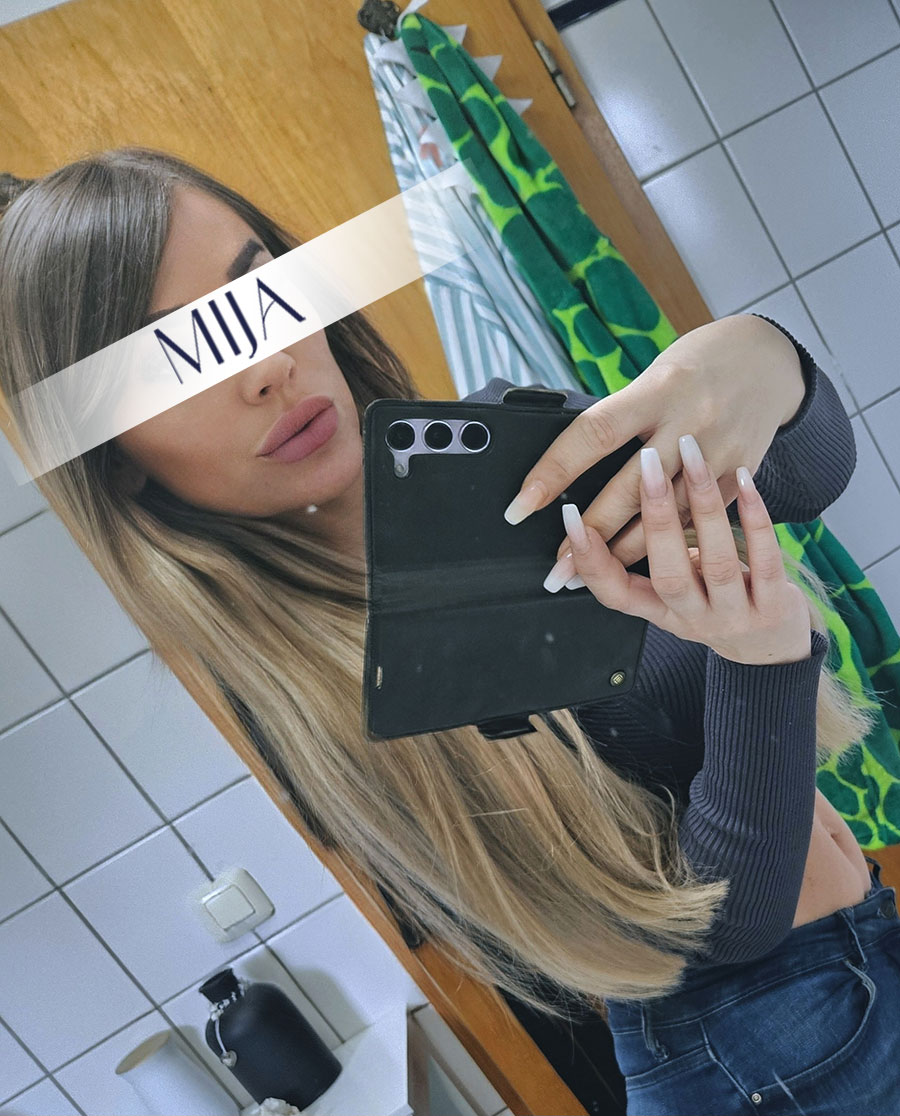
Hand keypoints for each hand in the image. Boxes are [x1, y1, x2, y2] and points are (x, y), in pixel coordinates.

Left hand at [503, 315, 806, 581]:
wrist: (770, 359)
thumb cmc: (696, 365)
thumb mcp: (652, 378)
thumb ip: (621, 419)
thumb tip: (571, 469)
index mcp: (655, 391)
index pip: (592, 436)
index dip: (552, 473)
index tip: (520, 507)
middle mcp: (688, 422)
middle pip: (627, 490)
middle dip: (587, 536)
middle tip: (554, 569)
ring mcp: (719, 454)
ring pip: (665, 518)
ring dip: (622, 554)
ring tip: (587, 577)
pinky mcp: (739, 476)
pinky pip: (698, 521)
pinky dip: (666, 546)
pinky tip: (640, 566)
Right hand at [556, 433, 812, 665]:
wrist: (774, 650)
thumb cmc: (717, 604)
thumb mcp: (676, 591)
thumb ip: (647, 559)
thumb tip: (603, 506)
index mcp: (659, 611)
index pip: (614, 592)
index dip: (590, 560)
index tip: (571, 517)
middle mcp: (693, 618)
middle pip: (667, 575)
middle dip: (655, 518)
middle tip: (646, 466)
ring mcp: (735, 616)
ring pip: (716, 563)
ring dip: (703, 505)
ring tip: (692, 455)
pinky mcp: (775, 608)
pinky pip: (765, 559)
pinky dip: (754, 519)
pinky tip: (744, 482)